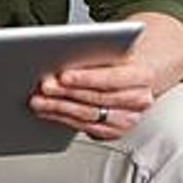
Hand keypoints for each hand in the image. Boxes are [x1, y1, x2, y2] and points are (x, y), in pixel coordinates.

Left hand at [31, 56, 155, 140]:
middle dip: (67, 93)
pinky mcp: (115, 131)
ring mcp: (128, 118)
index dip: (86, 78)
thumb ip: (94, 54)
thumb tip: (64, 56)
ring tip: (40, 100)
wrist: (136, 76)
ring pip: (90, 116)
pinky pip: (86, 128)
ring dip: (61, 109)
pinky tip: (49, 111)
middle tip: (45, 87)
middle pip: (97, 99)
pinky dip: (64, 119)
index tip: (63, 76)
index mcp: (143, 76)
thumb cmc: (121, 60)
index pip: (112, 79)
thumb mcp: (112, 50)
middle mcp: (139, 100)